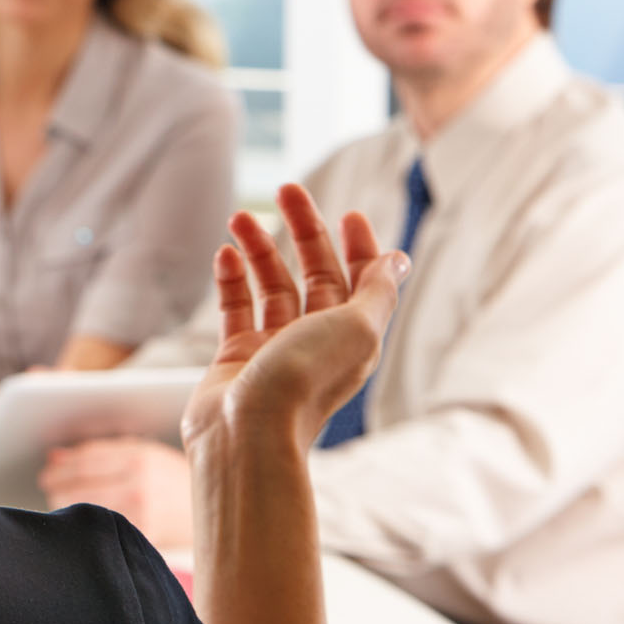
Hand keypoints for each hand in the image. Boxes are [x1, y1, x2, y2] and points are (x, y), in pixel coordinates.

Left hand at [40, 437, 193, 546]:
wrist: (217, 508)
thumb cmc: (172, 477)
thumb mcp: (142, 453)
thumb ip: (100, 452)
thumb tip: (55, 456)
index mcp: (139, 458)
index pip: (85, 461)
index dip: (61, 468)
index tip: (47, 472)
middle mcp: (139, 484)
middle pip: (80, 485)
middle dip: (57, 487)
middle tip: (48, 488)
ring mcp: (141, 512)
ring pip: (87, 508)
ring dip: (67, 505)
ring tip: (59, 502)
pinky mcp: (144, 536)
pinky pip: (104, 529)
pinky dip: (88, 524)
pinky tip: (82, 522)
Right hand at [183, 184, 406, 457]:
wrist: (249, 433)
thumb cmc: (305, 381)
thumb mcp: (358, 327)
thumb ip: (377, 290)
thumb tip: (397, 258)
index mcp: (354, 335)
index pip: (361, 279)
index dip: (359, 246)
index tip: (348, 214)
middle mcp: (317, 340)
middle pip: (314, 273)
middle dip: (303, 230)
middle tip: (286, 190)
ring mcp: (274, 348)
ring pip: (271, 285)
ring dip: (259, 248)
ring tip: (240, 217)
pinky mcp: (236, 356)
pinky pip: (235, 308)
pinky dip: (231, 279)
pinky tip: (225, 254)